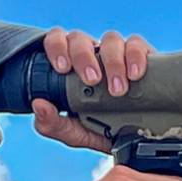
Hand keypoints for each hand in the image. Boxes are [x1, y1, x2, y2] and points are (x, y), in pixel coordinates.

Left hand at [32, 27, 153, 152]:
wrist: (136, 141)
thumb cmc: (101, 131)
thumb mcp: (74, 133)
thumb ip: (52, 124)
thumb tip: (38, 105)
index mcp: (71, 67)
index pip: (57, 41)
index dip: (56, 47)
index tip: (62, 68)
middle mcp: (93, 56)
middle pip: (81, 39)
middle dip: (84, 57)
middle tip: (92, 80)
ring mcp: (118, 54)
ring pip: (110, 39)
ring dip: (112, 62)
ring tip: (118, 89)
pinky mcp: (142, 56)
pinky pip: (137, 44)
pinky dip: (135, 56)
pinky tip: (135, 75)